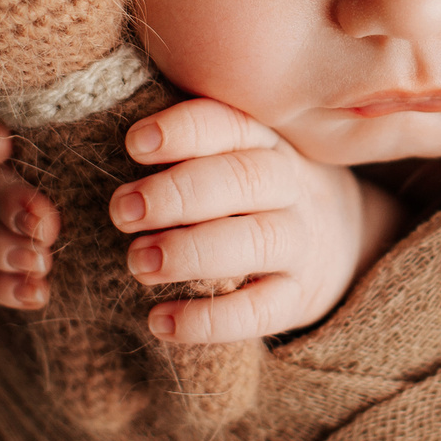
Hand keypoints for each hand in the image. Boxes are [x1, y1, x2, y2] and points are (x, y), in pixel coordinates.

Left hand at [0, 103, 404, 341]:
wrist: (347, 240)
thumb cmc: (257, 190)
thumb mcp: (240, 152)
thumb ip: (187, 140)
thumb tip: (94, 118)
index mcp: (266, 140)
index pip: (231, 125)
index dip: (183, 131)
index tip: (132, 143)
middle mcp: (291, 184)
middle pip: (243, 180)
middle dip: (179, 193)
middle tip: (120, 210)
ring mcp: (301, 241)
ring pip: (256, 241)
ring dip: (192, 251)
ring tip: (136, 263)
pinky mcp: (300, 296)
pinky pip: (260, 310)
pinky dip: (209, 319)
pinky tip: (159, 321)